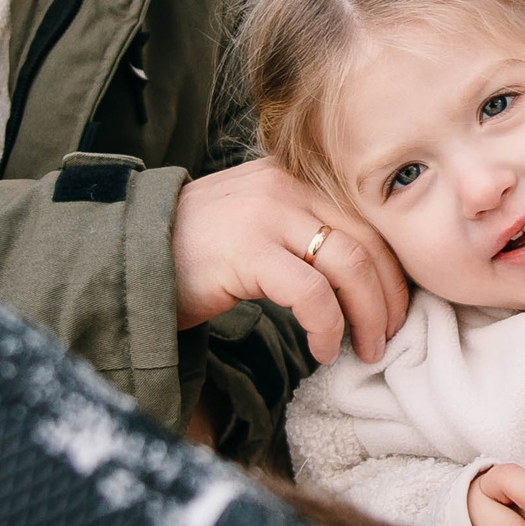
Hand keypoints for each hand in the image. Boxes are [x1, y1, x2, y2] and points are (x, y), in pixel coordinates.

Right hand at [170, 159, 408, 362]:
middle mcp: (286, 185)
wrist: (128, 255)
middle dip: (390, 296)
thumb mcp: (256, 222)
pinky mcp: (247, 250)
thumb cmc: (195, 251)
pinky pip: (312, 292)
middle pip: (370, 240)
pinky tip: (324, 349)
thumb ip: (302, 228)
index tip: (396, 306)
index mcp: (294, 176)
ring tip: (366, 349)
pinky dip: (328, 326)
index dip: (394, 265)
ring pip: (351, 264)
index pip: (368, 216)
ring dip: (369, 315)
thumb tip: (363, 272)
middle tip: (389, 337)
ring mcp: (266, 215)